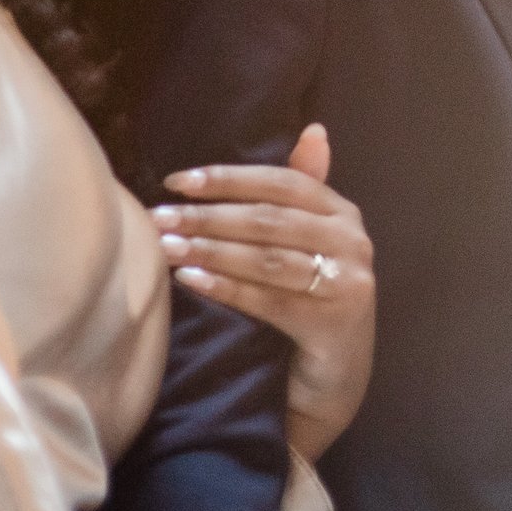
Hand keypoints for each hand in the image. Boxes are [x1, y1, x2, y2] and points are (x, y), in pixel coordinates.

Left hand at [154, 124, 376, 463]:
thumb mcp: (307, 244)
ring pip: (266, 258)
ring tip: (167, 247)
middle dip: (208, 216)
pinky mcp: (334, 324)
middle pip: (268, 220)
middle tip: (160, 216)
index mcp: (342, 212)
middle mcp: (352, 241)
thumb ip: (300, 192)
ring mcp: (348, 283)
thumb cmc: (308, 302)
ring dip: (210, 250)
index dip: (228, 179)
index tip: (177, 181)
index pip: (280, 182)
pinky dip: (226, 286)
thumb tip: (313, 129)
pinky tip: (190, 278)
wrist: (334, 381)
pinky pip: (269, 299)